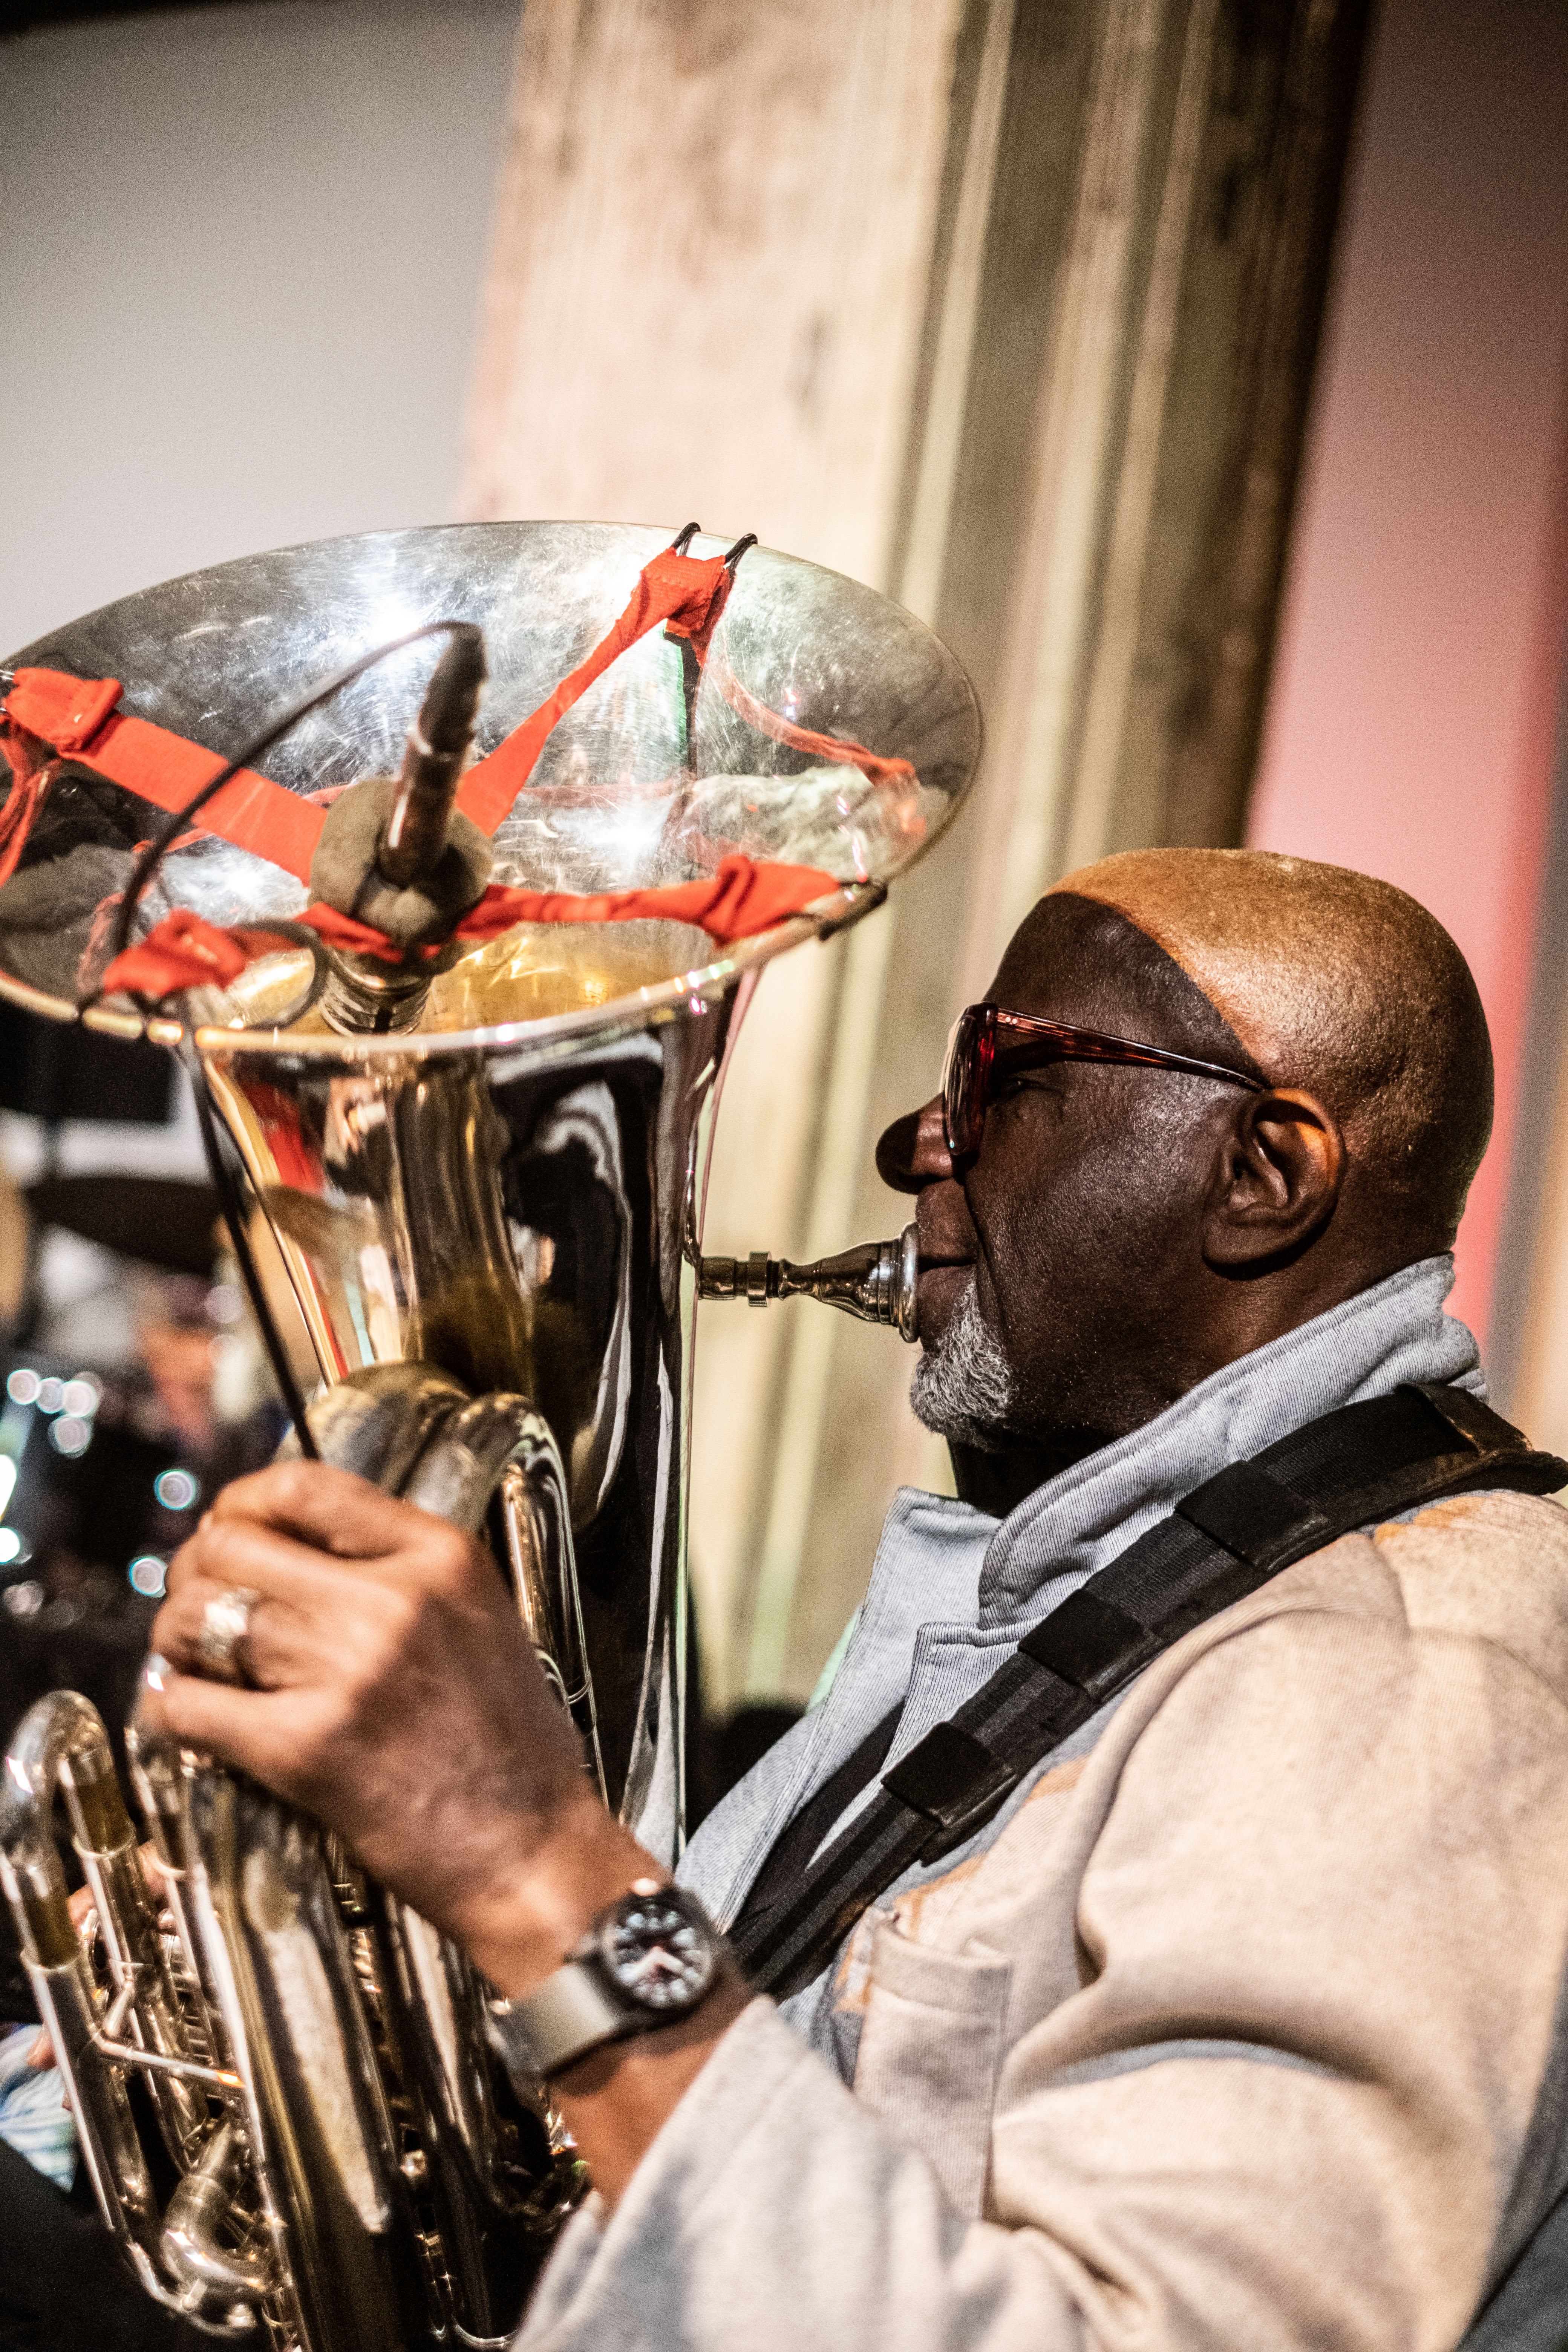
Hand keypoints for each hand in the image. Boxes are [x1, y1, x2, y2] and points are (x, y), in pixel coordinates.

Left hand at [142, 1462, 647, 1990]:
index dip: (243, 1502)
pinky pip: (188, 1705)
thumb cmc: (512, 1749)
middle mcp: (392, 1600)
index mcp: (441, 1558)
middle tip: (196, 1601)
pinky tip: (182, 1716)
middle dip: (195, 1570)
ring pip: (197, 1618)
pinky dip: (169, 1709)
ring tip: (190, 1661)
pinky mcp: (305, 1748)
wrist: (532, 1852)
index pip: (304, 1485)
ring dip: (175, 1639)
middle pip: (234, 1545)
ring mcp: (346, 1672)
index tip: (228, 1527)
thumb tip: (293, 1548)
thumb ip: (399, 1572)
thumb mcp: (479, 1618)